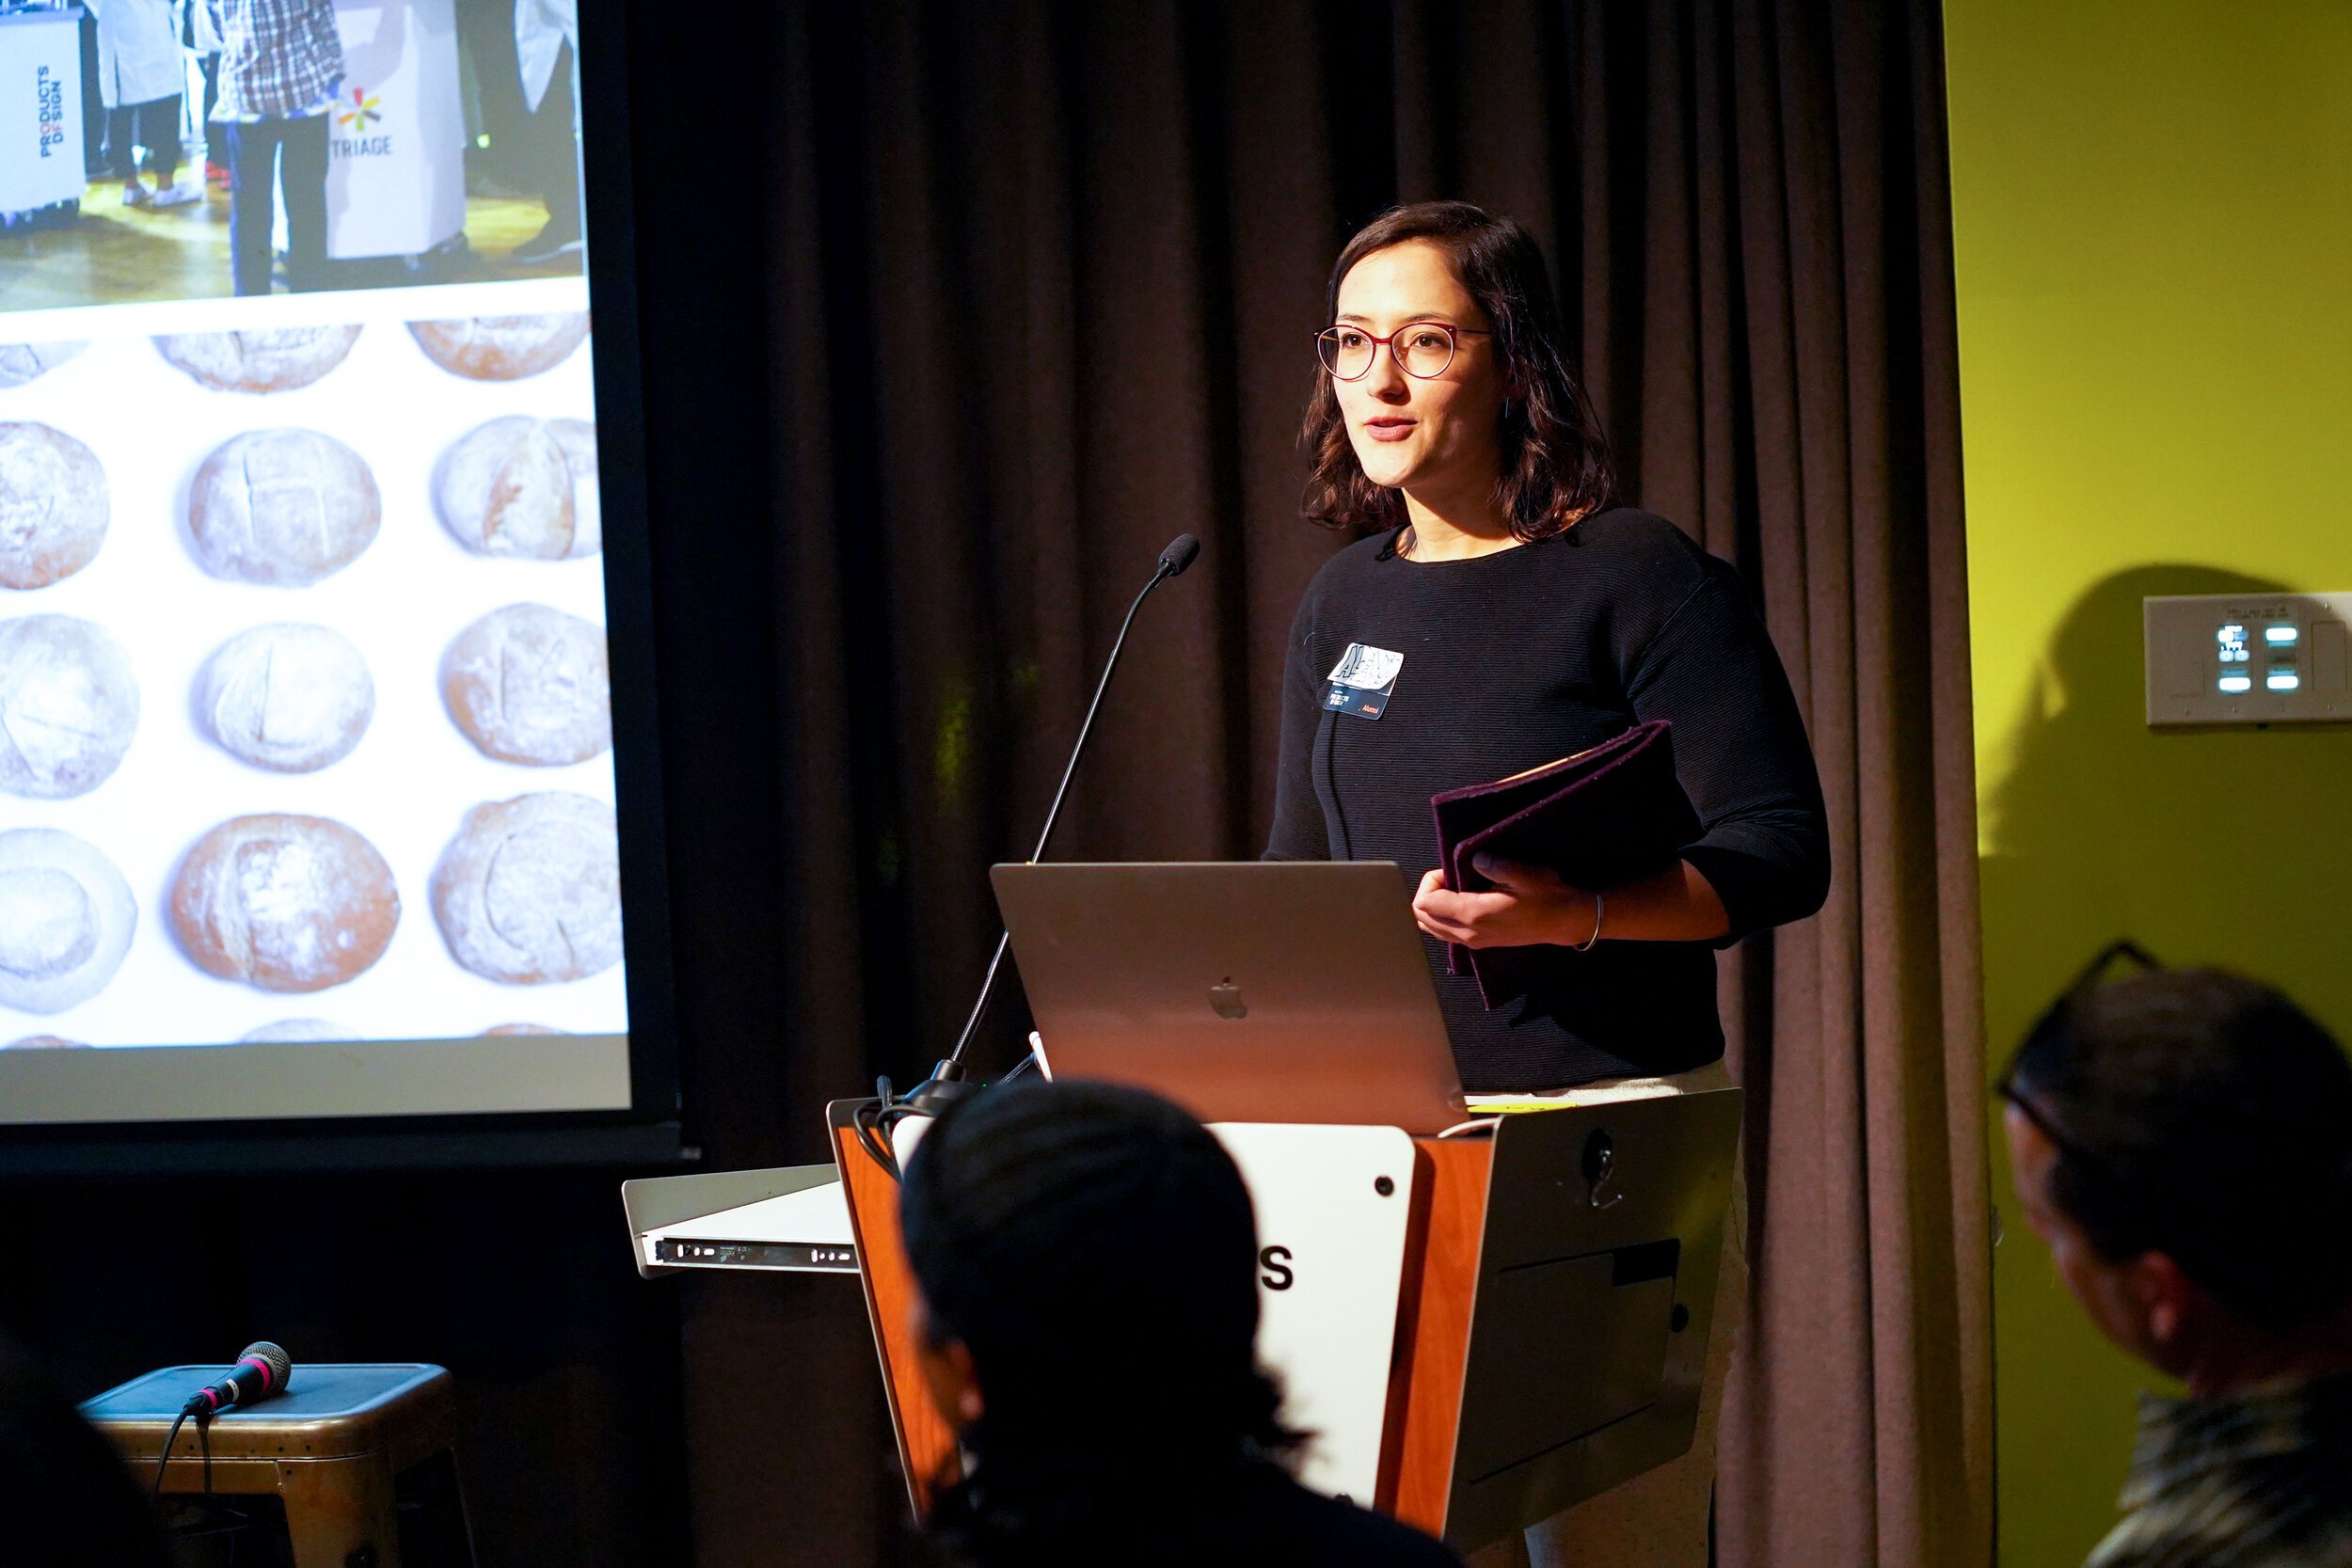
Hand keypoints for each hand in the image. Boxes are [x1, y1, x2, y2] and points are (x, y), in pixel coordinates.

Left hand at [1411, 855, 1597, 949]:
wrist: (1564, 921)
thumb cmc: (1547, 896)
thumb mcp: (1524, 874)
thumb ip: (1494, 865)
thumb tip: (1473, 860)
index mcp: (1474, 914)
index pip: (1425, 903)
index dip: (1431, 881)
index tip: (1451, 870)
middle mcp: (1468, 933)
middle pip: (1421, 918)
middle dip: (1427, 894)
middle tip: (1450, 878)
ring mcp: (1473, 941)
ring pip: (1431, 928)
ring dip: (1433, 907)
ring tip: (1455, 889)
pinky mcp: (1480, 943)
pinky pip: (1446, 933)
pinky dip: (1443, 917)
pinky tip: (1461, 902)